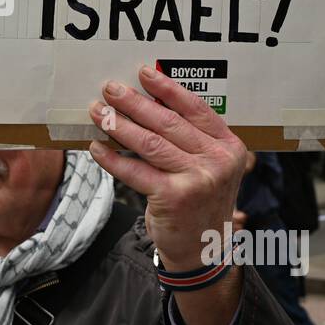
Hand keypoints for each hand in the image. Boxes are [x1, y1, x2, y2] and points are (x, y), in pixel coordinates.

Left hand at [89, 66, 246, 324]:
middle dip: (134, 102)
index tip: (143, 72)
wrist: (203, 252)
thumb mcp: (207, 167)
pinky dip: (112, 159)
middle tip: (109, 88)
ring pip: (149, 143)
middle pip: (167, 123)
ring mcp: (197, 179)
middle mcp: (218, 161)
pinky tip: (96, 147)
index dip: (167, 89)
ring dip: (118, 125)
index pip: (195, 109)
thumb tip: (147, 102)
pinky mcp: (174, 198)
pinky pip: (135, 171)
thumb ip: (190, 139)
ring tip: (97, 112)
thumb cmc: (199, 202)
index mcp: (229, 146)